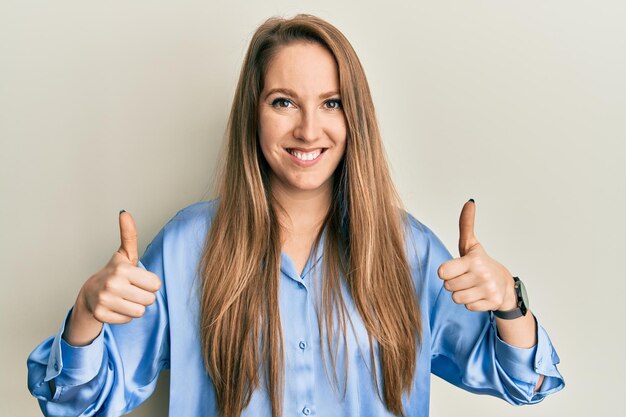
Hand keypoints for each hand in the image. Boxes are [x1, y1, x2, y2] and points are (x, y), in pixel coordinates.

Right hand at [64, 211, 161, 345]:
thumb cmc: (113, 273)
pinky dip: (124, 316)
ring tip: (124, 298)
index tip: (137, 280)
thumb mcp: (124, 254)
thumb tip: (124, 212)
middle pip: (149, 299)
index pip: (156, 284)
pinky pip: (128, 320)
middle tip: (130, 290)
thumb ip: (129, 234)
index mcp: (123, 269)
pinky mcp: (101, 315)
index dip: (149, 283)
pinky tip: (116, 307)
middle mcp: (113, 284)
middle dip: (143, 296)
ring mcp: (105, 300)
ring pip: (140, 311)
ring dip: (135, 307)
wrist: (89, 294)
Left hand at [437, 199, 516, 311]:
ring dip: (461, 294)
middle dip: (454, 283)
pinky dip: (471, 303)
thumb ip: (466, 225)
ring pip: (456, 298)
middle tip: (465, 277)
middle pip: (448, 286)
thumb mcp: (471, 245)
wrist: (505, 284)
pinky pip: (468, 307)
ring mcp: (488, 290)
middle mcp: (481, 275)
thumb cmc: (480, 263)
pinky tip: (479, 294)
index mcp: (473, 260)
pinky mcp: (492, 303)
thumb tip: (469, 202)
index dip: (445, 271)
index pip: (443, 272)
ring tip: (471, 286)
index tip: (454, 268)